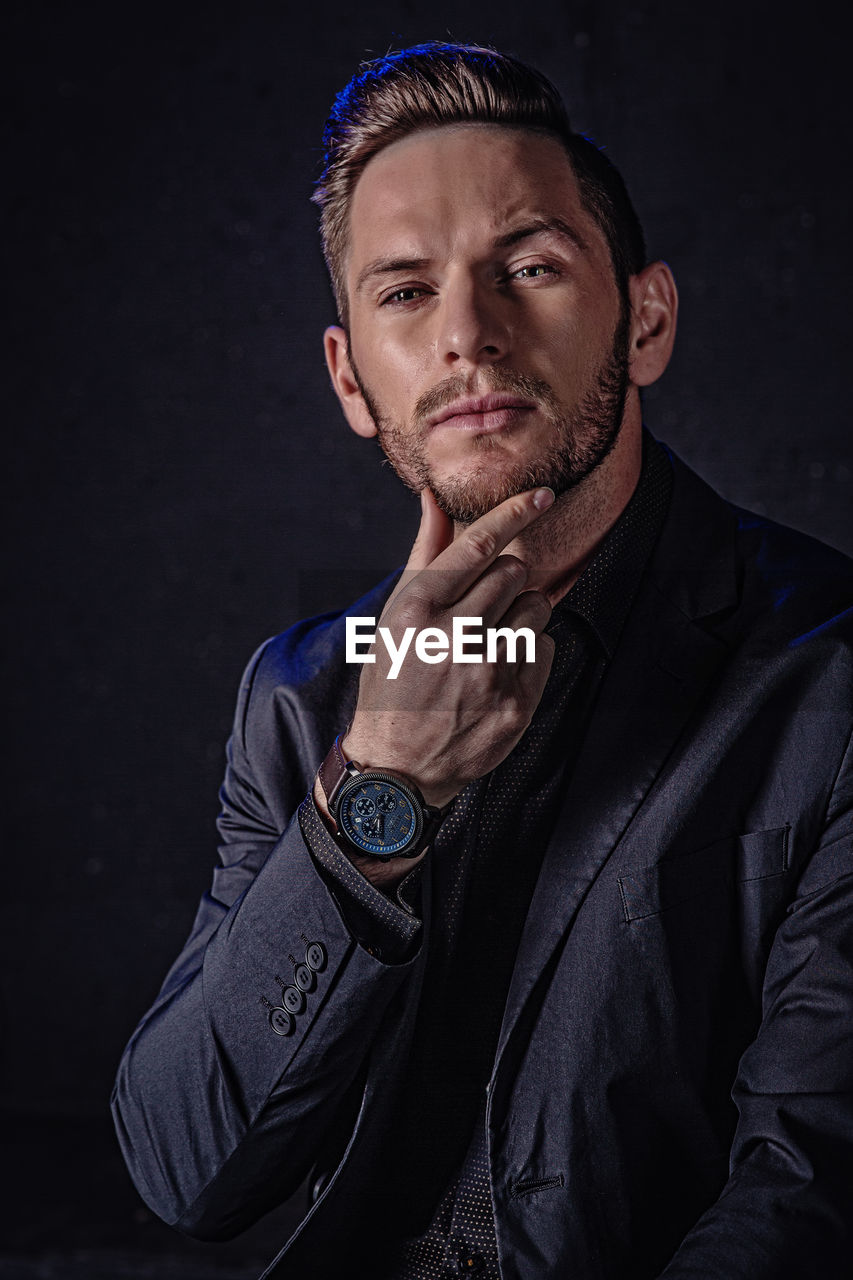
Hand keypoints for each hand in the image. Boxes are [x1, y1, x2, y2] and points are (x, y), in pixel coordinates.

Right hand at [342, 485, 555, 807]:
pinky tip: (497, 671)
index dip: (514, 513)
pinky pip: (545, 648)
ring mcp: (487, 672)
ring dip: (521, 614)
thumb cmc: (392, 684)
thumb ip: (423, 556)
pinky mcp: (516, 703)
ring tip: (489, 641)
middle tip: (483, 608)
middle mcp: (452, 638)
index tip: (542, 494)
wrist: (397, 767)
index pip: (477, 545)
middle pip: (513, 572)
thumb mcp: (393, 618)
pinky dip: (529, 652)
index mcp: (416, 611)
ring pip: (536, 607)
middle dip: (506, 580)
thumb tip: (434, 497)